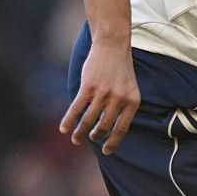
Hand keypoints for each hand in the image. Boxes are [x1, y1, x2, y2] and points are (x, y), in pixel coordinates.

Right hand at [61, 36, 139, 152]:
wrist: (112, 44)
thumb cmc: (120, 67)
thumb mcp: (129, 87)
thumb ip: (122, 106)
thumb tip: (109, 129)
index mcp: (132, 101)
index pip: (122, 129)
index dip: (113, 142)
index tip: (106, 151)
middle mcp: (119, 99)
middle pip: (104, 127)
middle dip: (95, 136)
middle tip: (89, 139)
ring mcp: (103, 93)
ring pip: (88, 120)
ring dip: (80, 132)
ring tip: (76, 139)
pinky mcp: (88, 87)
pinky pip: (76, 109)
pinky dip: (68, 120)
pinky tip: (64, 129)